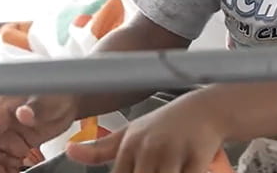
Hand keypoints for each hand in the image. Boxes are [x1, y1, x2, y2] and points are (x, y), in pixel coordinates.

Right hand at [0, 94, 78, 172]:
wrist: (72, 102)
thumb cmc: (56, 93)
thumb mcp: (46, 100)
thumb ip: (34, 108)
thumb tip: (23, 113)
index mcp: (0, 110)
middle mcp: (1, 125)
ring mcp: (10, 137)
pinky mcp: (20, 146)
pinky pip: (7, 162)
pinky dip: (7, 171)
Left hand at [65, 93, 230, 172]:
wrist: (207, 109)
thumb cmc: (167, 124)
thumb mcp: (131, 132)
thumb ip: (100, 148)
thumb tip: (69, 150)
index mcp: (130, 145)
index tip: (141, 172)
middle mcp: (149, 148)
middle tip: (157, 169)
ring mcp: (173, 152)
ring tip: (171, 168)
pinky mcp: (197, 157)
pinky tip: (183, 168)